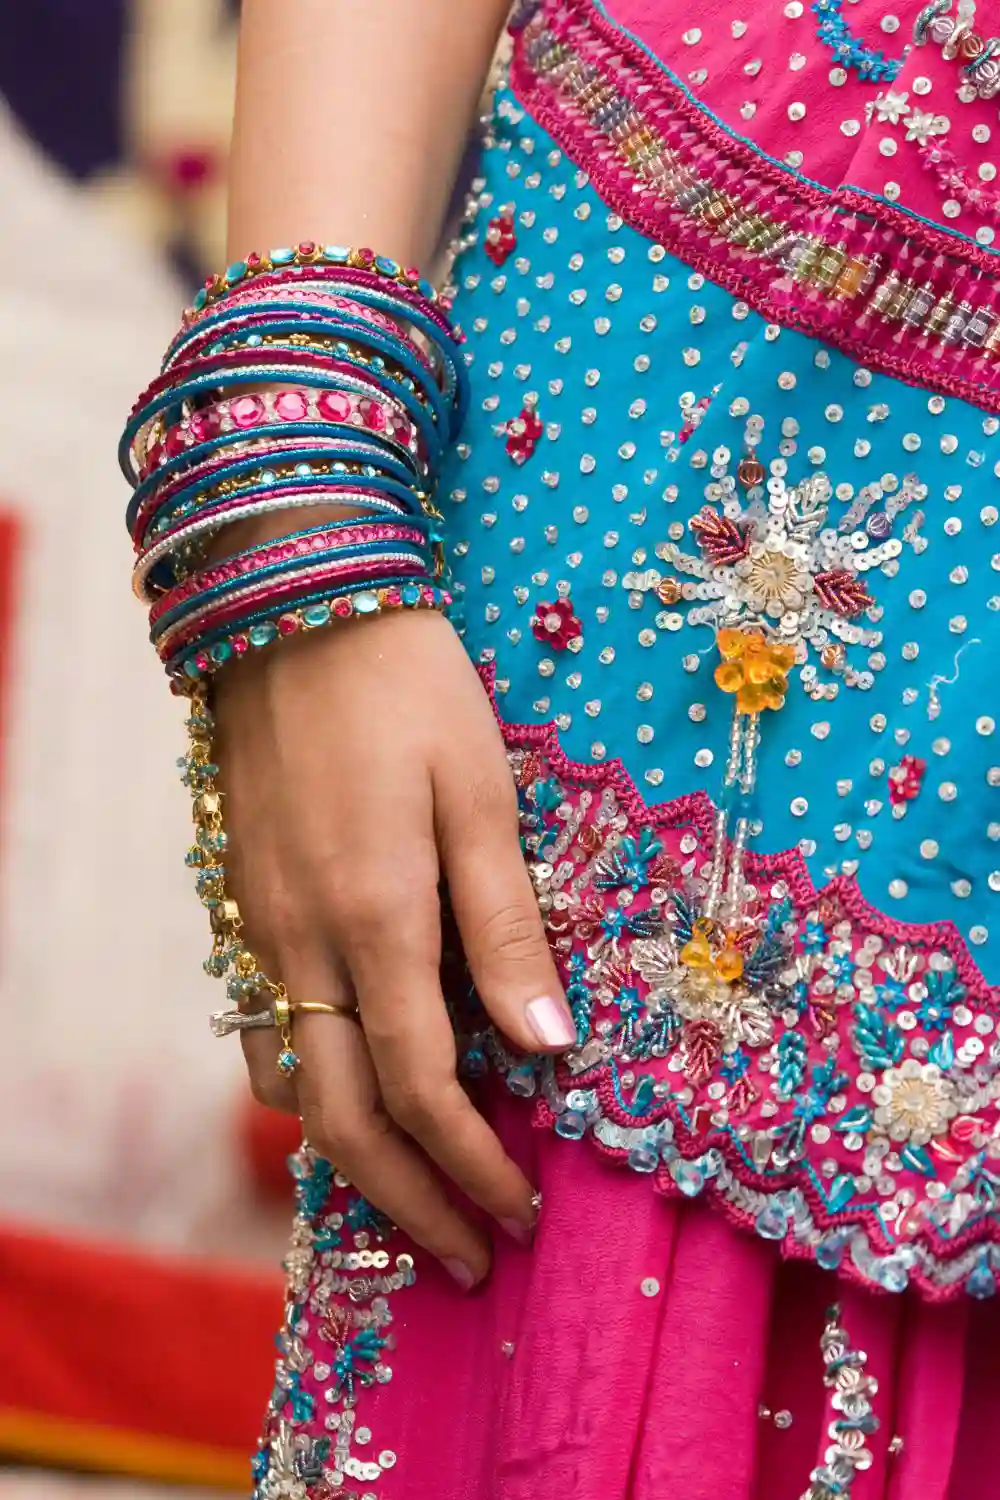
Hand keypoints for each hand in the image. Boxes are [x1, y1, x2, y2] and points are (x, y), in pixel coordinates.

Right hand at [213, 609, 574, 1287]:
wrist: (294, 609)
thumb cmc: (408, 692)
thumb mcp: (480, 798)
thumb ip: (506, 930)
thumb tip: (546, 1052)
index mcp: (375, 920)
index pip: (421, 1089)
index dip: (472, 1165)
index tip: (521, 1211)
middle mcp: (300, 942)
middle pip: (340, 1119)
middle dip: (408, 1201)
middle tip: (467, 1255)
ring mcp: (258, 925)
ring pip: (286, 1082)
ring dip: (350, 1149)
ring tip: (415, 1184)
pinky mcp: (242, 899)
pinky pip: (263, 1026)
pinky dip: (306, 1082)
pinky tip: (350, 1077)